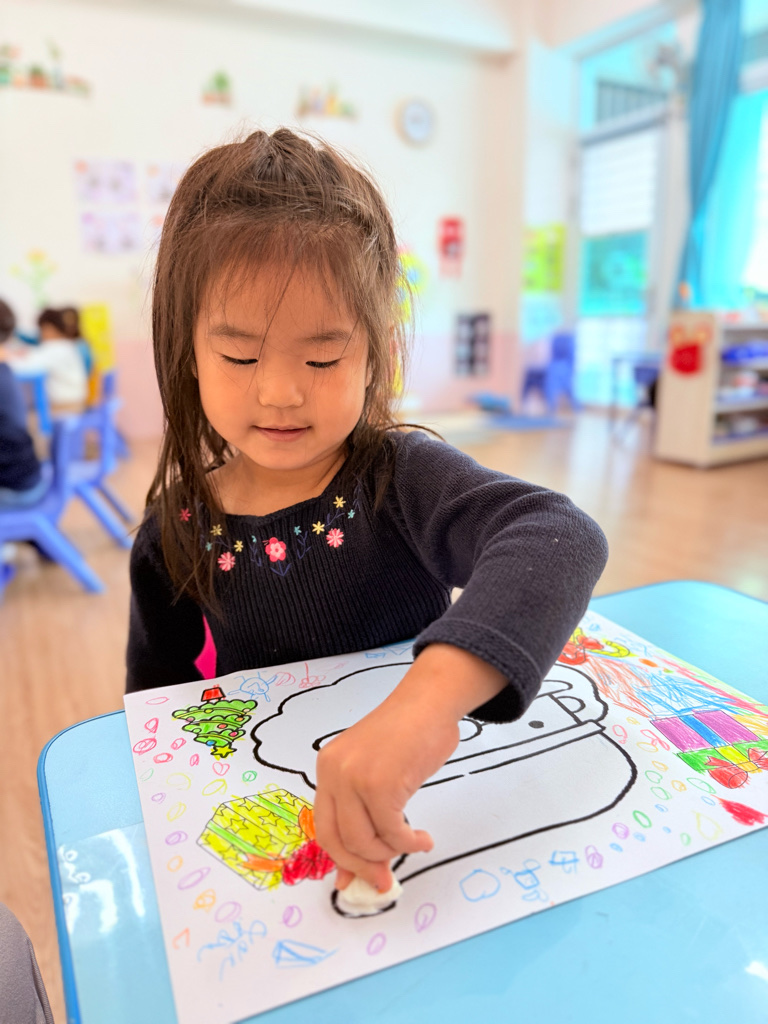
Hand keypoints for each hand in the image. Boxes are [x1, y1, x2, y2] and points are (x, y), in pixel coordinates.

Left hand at [313, 644, 506, 891]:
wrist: (429, 702)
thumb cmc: (409, 734)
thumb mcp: (376, 772)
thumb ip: (364, 812)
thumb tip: (361, 870)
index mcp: (327, 768)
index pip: (324, 827)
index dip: (341, 860)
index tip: (356, 880)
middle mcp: (334, 773)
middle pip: (336, 841)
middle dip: (362, 868)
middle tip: (384, 880)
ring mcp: (355, 778)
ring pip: (363, 842)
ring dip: (390, 853)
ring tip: (412, 842)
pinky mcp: (380, 784)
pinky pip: (392, 832)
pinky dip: (409, 843)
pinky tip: (423, 838)